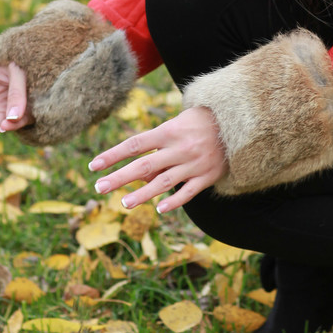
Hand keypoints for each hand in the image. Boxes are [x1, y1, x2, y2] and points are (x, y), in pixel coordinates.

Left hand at [89, 107, 225, 213]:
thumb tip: (141, 175)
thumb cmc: (199, 122)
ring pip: (164, 182)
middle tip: (99, 187)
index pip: (134, 144)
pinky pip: (189, 192)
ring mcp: (194, 163)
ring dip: (143, 194)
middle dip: (120, 177)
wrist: (238, 122)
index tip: (94, 165)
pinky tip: (159, 209)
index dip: (113, 155)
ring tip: (124, 204)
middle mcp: (180, 148)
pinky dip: (174, 201)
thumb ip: (158, 148)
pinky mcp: (208, 176)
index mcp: (169, 131)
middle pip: (144, 164)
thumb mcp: (177, 126)